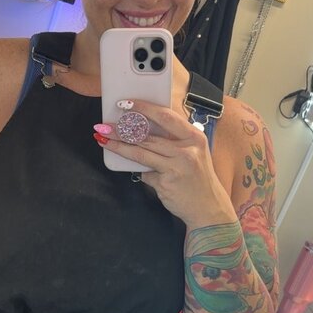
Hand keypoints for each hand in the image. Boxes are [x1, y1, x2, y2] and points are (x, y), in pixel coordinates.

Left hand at [94, 100, 235, 228]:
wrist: (209, 208)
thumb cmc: (198, 179)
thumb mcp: (193, 154)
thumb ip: (174, 142)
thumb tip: (142, 132)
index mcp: (194, 137)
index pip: (165, 116)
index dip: (144, 108)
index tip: (126, 103)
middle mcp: (186, 150)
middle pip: (147, 136)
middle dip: (122, 130)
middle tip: (104, 126)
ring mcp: (176, 167)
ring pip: (140, 153)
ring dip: (119, 146)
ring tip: (103, 140)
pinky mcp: (166, 183)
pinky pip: (145, 173)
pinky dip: (142, 173)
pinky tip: (142, 173)